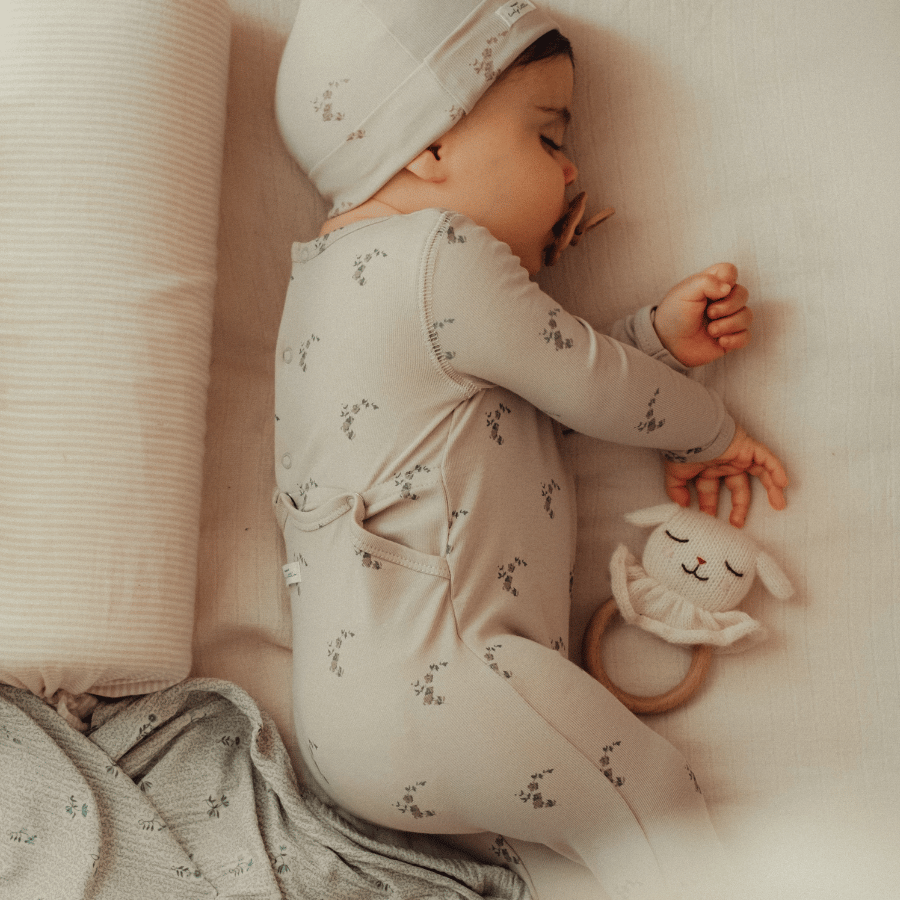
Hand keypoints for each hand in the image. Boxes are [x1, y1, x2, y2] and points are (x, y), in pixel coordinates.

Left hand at [653, 263, 751, 367]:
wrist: (667, 344)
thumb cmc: (674, 314)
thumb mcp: (685, 292)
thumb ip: (706, 282)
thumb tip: (728, 287)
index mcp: (711, 284)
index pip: (730, 271)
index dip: (727, 279)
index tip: (715, 291)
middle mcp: (723, 299)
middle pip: (743, 293)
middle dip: (729, 306)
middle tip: (710, 313)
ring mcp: (728, 319)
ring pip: (747, 316)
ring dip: (729, 324)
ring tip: (711, 330)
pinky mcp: (730, 337)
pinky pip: (746, 336)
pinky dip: (735, 339)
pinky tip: (720, 341)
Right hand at [664, 425, 787, 527]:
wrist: (692, 431)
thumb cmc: (683, 450)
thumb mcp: (676, 475)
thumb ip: (677, 491)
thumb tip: (682, 505)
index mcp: (708, 469)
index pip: (713, 491)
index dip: (711, 506)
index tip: (710, 519)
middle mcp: (725, 463)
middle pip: (738, 487)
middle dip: (740, 507)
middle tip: (737, 524)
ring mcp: (739, 455)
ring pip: (760, 473)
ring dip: (771, 489)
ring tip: (779, 506)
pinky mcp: (748, 447)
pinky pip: (768, 459)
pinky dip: (777, 470)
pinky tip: (783, 484)